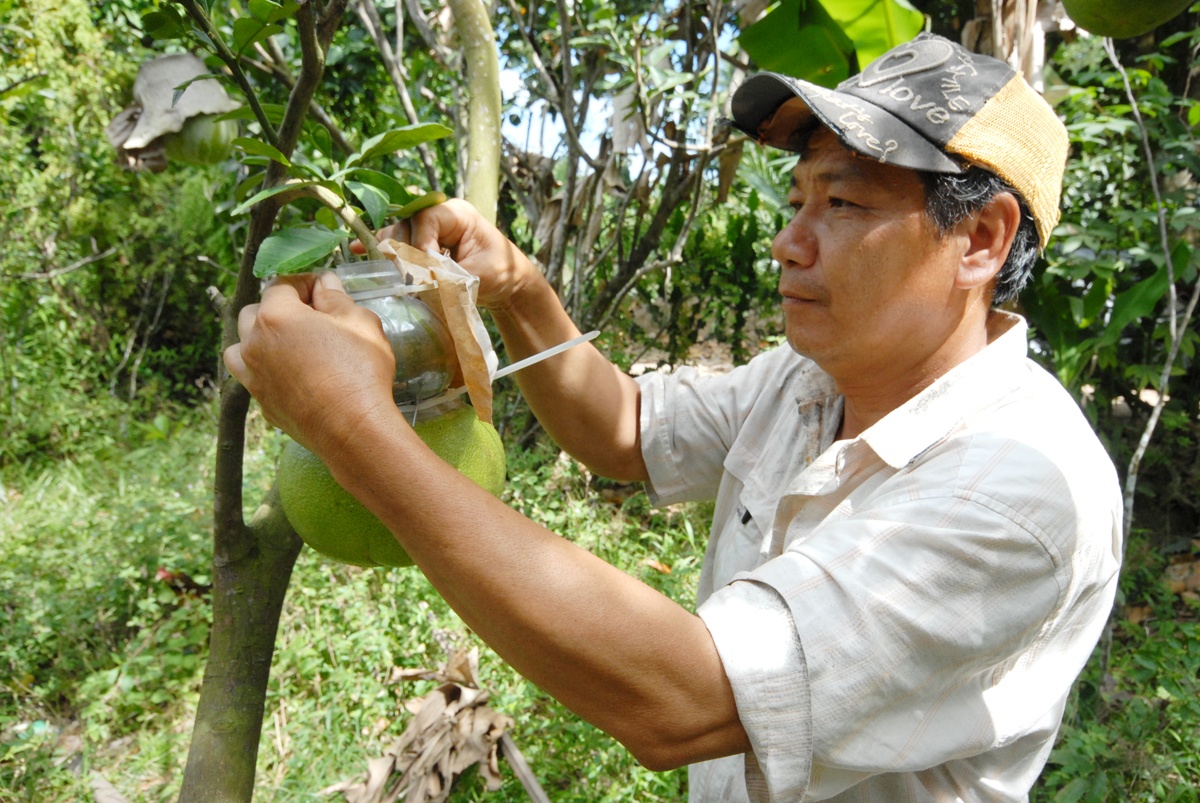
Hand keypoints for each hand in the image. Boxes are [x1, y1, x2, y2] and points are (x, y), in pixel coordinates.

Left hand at [223, 272, 397, 453]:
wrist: (353, 430)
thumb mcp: (360, 322)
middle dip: (279, 308)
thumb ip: (336, 298)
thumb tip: (324, 284)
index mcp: (275, 316)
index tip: (324, 289)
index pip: (282, 283)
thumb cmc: (360, 371)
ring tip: (290, 346)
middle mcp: (254, 343)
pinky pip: (254, 377)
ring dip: (260, 339)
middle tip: (312, 316)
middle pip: (254, 312)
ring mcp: (253, 376)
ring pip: (242, 347)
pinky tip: (293, 375)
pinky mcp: (262, 403)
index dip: (305, 282)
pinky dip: (266, 370)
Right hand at [364, 199, 539, 310]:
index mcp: (458, 214)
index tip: (425, 265)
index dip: (421, 241)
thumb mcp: (478, 275)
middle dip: (401, 246)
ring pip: (400, 232)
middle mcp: (440, 216)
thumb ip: (449, 276)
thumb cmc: (502, 273)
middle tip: (402, 270)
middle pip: (408, 223)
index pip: (428, 218)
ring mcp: (429, 229)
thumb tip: (421, 281)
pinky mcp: (422, 243)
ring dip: (390, 249)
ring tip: (374, 259)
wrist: (509, 282)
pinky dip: (384, 248)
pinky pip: (399, 242)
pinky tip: (360, 251)